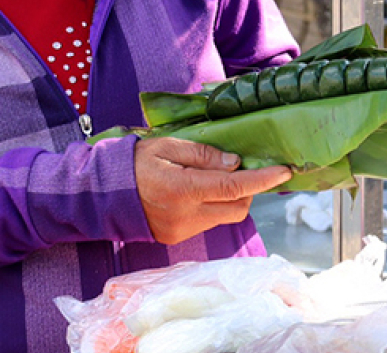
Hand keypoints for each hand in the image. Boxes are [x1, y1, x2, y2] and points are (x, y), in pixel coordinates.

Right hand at [134, 137, 291, 245]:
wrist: (103, 193)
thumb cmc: (135, 163)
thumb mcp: (168, 147)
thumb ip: (203, 155)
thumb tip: (235, 164)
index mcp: (183, 189)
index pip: (234, 187)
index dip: (263, 180)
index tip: (283, 171)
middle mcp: (185, 215)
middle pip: (237, 207)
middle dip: (247, 189)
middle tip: (239, 169)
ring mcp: (181, 231)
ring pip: (223, 216)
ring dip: (228, 198)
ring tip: (209, 179)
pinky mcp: (176, 238)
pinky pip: (207, 222)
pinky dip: (210, 207)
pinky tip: (193, 194)